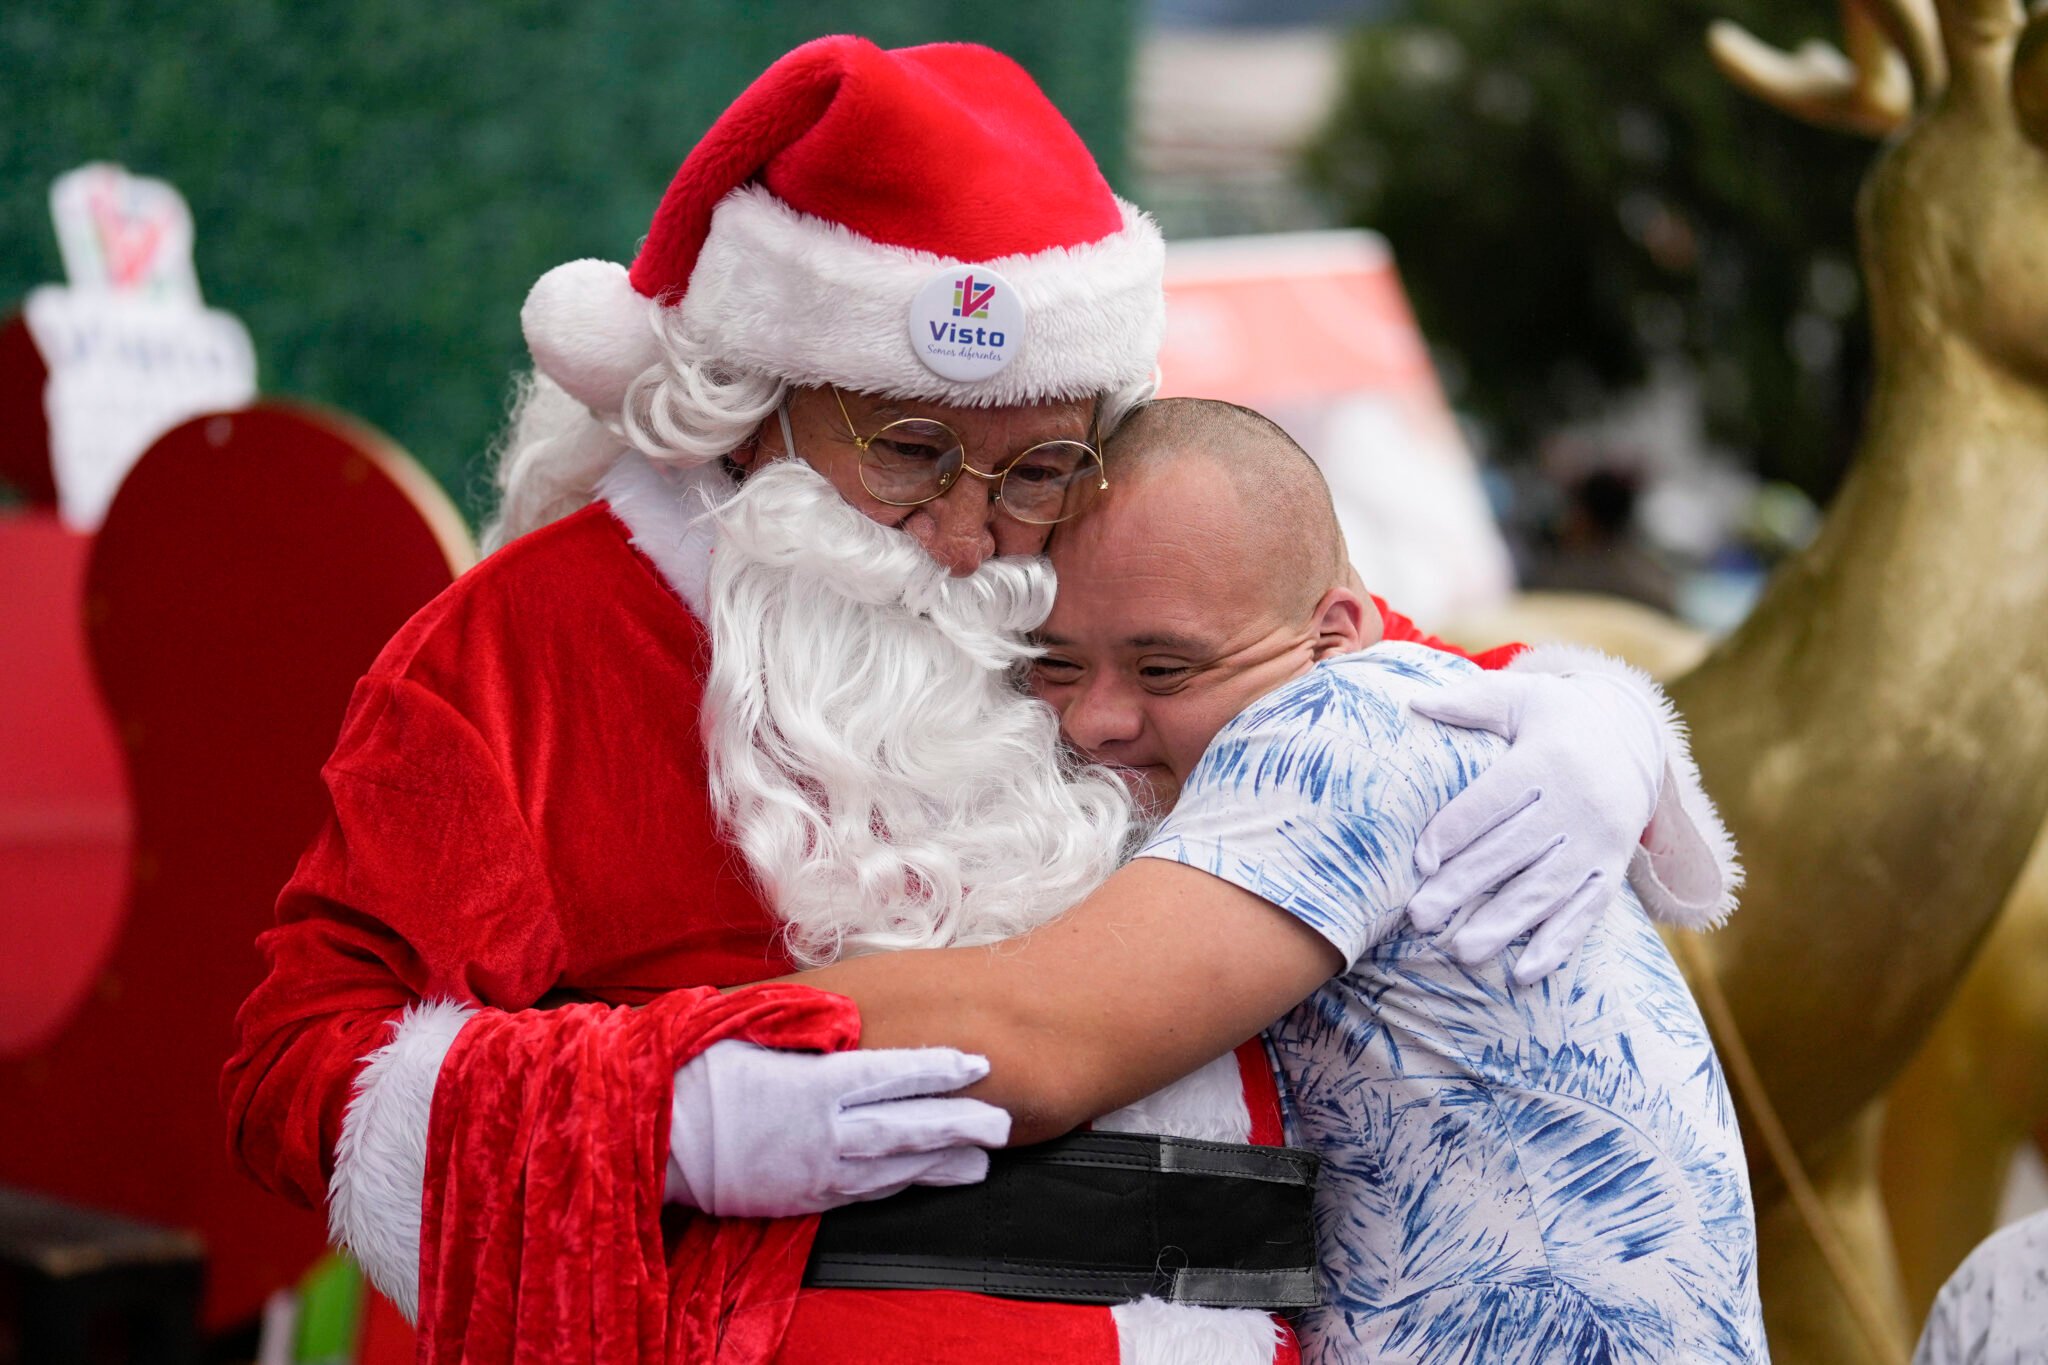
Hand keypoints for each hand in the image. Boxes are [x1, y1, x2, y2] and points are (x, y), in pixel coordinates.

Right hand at [665, 1040, 1010, 1216]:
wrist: (653, 1137)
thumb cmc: (697, 1071)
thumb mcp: (751, 1031)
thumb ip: (806, 1023)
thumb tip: (850, 1010)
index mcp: (810, 1083)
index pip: (889, 1074)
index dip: (937, 1070)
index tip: (975, 1064)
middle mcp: (821, 1131)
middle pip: (904, 1128)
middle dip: (958, 1124)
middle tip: (1003, 1122)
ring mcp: (814, 1170)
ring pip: (892, 1168)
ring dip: (940, 1163)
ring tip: (981, 1159)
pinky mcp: (802, 1198)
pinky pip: (862, 1193)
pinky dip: (900, 1186)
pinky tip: (924, 1180)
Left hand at [1408, 668, 1664, 982]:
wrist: (1632, 734)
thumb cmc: (1556, 717)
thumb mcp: (1519, 697)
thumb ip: (1468, 702)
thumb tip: (1413, 702)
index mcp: (1547, 759)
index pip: (1494, 801)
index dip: (1455, 831)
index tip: (1420, 862)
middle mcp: (1577, 803)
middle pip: (1512, 851)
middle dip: (1464, 887)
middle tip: (1420, 918)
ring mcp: (1599, 840)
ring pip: (1547, 888)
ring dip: (1504, 924)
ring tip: (1462, 953)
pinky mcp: (1614, 868)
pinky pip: (1587, 911)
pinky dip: (1557, 944)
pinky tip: (1524, 973)